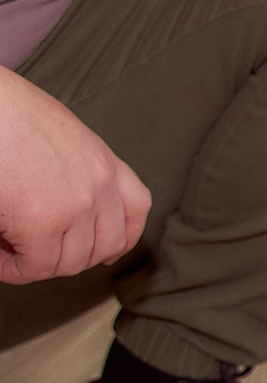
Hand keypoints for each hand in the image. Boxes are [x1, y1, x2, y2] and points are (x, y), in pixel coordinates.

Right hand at [0, 69, 150, 283]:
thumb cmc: (9, 112)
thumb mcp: (60, 135)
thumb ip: (72, 168)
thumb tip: (55, 201)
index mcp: (103, 160)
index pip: (137, 208)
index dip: (123, 236)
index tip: (107, 252)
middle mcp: (98, 185)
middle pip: (106, 245)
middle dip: (73, 256)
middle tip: (40, 252)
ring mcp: (75, 206)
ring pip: (71, 262)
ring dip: (41, 264)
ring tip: (13, 254)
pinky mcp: (42, 223)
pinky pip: (36, 266)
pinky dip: (16, 270)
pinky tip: (1, 259)